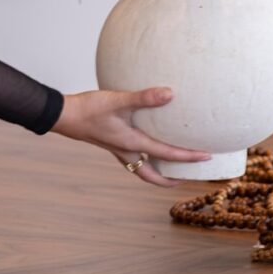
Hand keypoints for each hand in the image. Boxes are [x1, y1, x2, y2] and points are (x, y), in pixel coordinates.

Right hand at [52, 86, 210, 186]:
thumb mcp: (119, 101)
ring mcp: (118, 149)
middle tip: (189, 177)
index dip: (189, 158)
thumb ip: (144, 98)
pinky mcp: (112, 142)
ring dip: (159, 170)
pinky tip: (150, 140)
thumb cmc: (90, 108)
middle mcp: (127, 152)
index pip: (167, 155)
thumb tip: (170, 94)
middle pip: (152, 176)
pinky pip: (134, 156)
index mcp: (132, 145)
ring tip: (174, 166)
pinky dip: (147, 156)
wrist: (64, 115)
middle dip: (171, 179)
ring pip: (143, 168)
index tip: (207, 156)